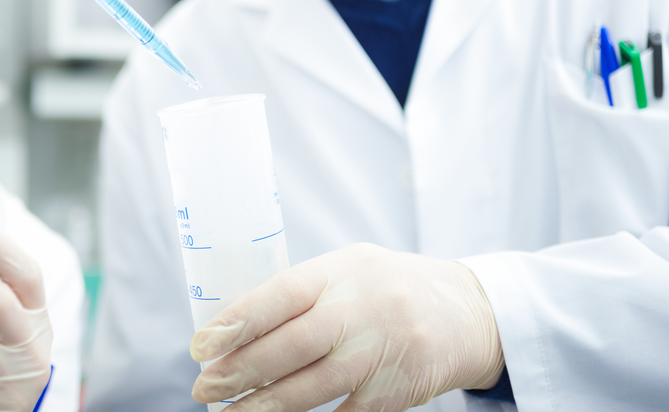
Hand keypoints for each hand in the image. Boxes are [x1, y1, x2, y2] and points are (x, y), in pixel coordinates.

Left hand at [189, 243, 502, 411]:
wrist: (467, 312)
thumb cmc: (388, 288)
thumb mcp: (348, 271)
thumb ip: (302, 292)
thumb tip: (233, 324)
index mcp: (343, 270)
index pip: (282, 293)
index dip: (239, 321)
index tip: (200, 344)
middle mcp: (364, 307)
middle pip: (294, 346)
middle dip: (242, 371)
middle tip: (204, 387)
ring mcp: (383, 350)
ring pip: (314, 386)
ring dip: (265, 406)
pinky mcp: (397, 391)